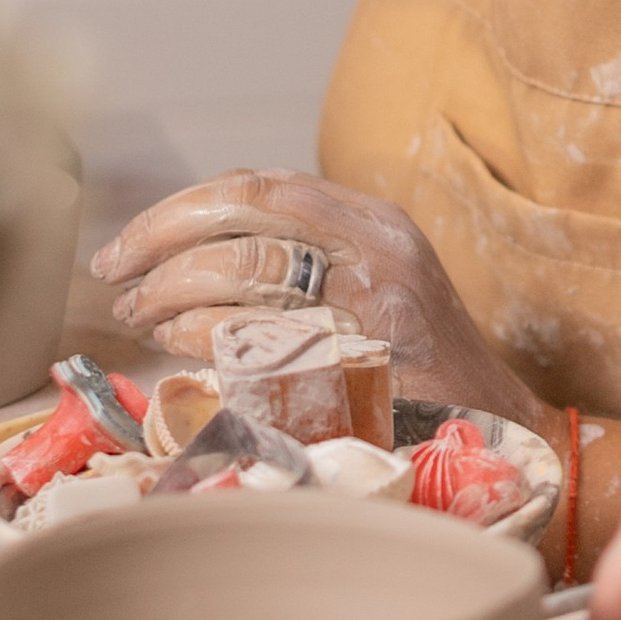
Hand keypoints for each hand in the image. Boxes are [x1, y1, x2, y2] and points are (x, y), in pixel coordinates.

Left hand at [90, 170, 543, 423]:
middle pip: (246, 214)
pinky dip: (202, 339)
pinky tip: (177, 350)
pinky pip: (262, 336)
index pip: (260, 184)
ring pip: (246, 271)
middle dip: (161, 240)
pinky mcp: (367, 362)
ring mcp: (375, 305)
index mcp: (375, 222)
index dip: (179, 209)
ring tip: (140, 317)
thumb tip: (185, 255)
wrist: (504, 434)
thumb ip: (305, 258)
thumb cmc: (421, 370)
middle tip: (116, 277)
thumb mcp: (375, 289)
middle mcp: (378, 250)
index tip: (129, 244)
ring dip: (172, 293)